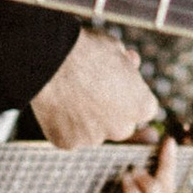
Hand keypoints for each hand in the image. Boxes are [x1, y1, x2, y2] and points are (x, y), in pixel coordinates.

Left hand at [3, 133, 186, 192]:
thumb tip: (151, 135)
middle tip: (159, 152)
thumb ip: (125, 153)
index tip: (169, 144)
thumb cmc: (56, 183)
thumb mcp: (98, 167)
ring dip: (150, 191)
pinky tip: (124, 180)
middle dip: (166, 180)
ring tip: (136, 169)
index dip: (172, 177)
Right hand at [28, 29, 161, 146]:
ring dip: (86, 119)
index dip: (129, 95)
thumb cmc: (87, 49)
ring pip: (93, 132)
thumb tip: (130, 64)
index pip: (143, 108)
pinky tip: (56, 103)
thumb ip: (126, 64)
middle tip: (91, 90)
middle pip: (120, 125)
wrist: (50, 60)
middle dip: (110, 113)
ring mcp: (94, 139)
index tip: (115, 84)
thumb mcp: (115, 48)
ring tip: (69, 92)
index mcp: (142, 106)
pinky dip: (63, 124)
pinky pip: (68, 135)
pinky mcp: (68, 143)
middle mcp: (122, 129)